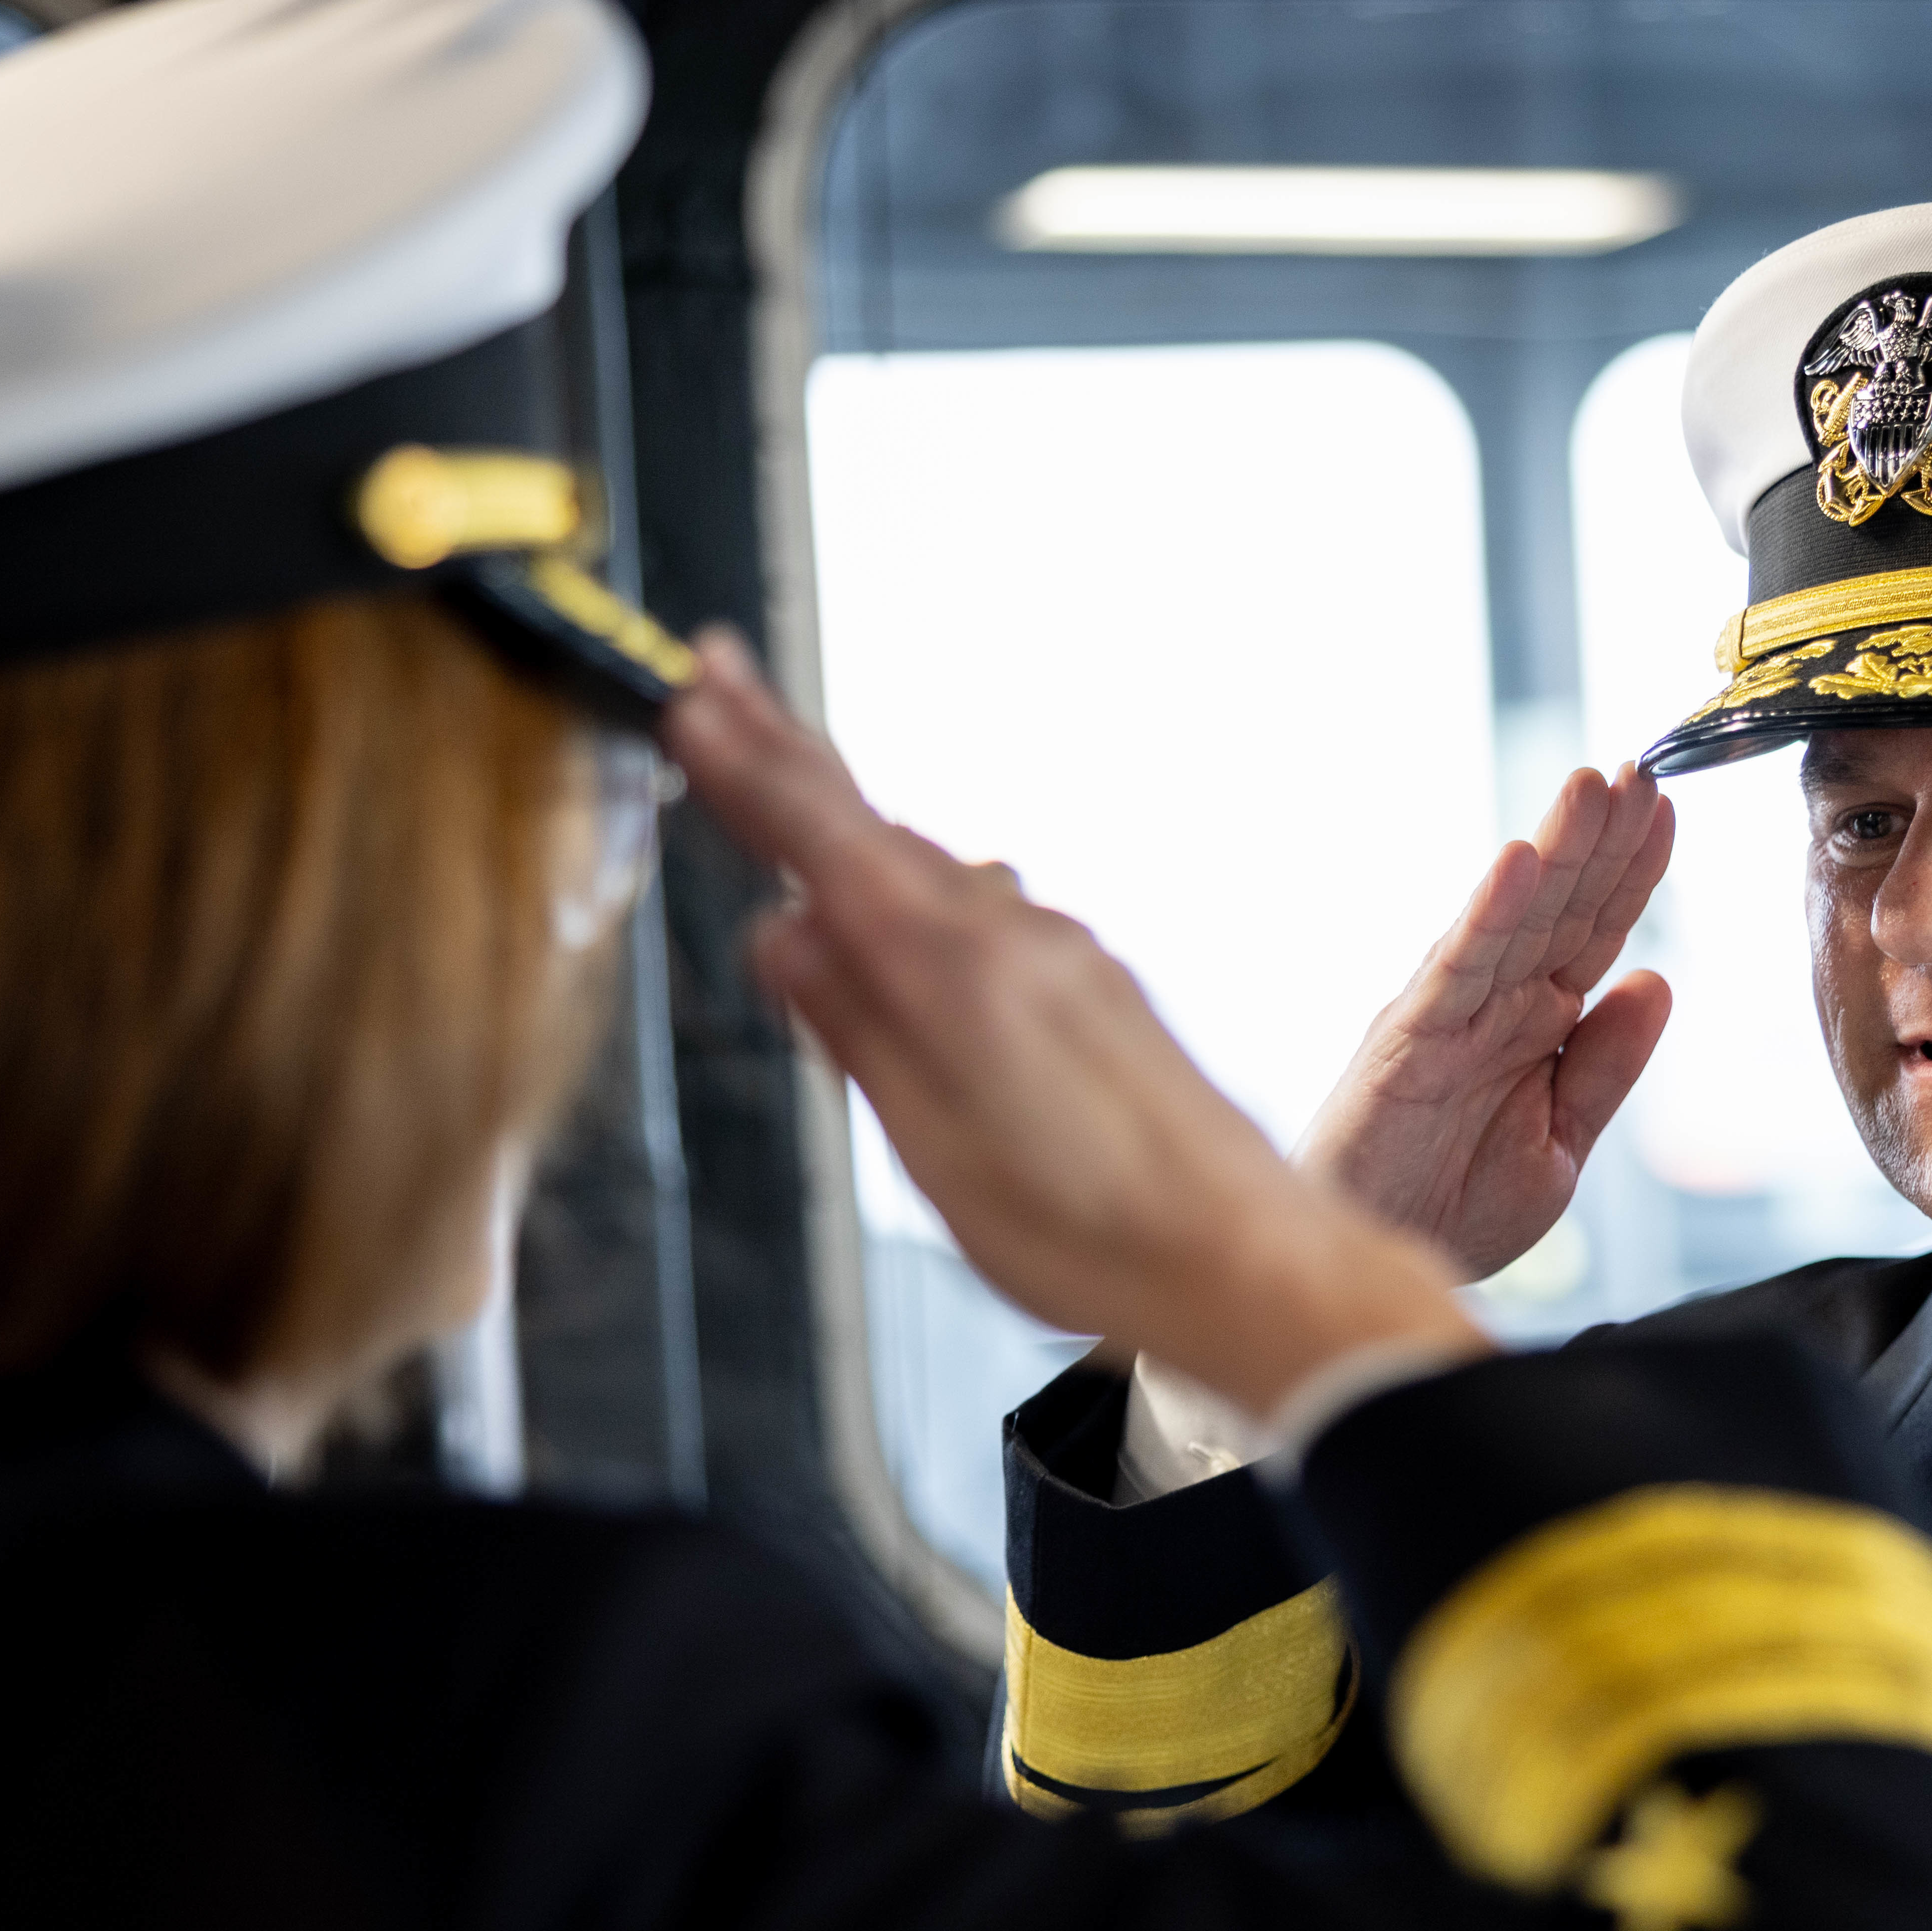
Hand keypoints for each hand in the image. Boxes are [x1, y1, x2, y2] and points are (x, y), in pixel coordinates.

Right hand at [663, 634, 1479, 1417]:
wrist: (1240, 1254)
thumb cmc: (1095, 1230)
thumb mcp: (933, 1148)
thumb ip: (857, 1031)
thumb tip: (785, 937)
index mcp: (957, 971)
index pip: (823, 839)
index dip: (747, 767)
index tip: (691, 700)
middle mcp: (1013, 937)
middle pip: (872, 827)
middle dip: (786, 750)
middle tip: (720, 675)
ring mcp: (1058, 953)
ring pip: (926, 868)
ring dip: (845, 819)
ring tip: (778, 769)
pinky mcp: (1087, 983)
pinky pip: (977, 911)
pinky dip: (913, 886)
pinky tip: (896, 903)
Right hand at [1298, 765, 1674, 1280]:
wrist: (1376, 1269)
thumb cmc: (1453, 1210)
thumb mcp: (1562, 1147)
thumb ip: (1605, 1067)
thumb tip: (1656, 981)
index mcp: (1536, 1026)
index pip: (1596, 933)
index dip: (1632, 873)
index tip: (1667, 810)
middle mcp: (1495, 1005)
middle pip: (1561, 907)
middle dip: (1602, 838)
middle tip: (1641, 766)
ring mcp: (1450, 1015)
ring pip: (1513, 917)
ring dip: (1555, 849)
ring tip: (1592, 785)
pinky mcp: (1408, 1039)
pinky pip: (1455, 968)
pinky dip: (1487, 915)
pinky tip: (1518, 863)